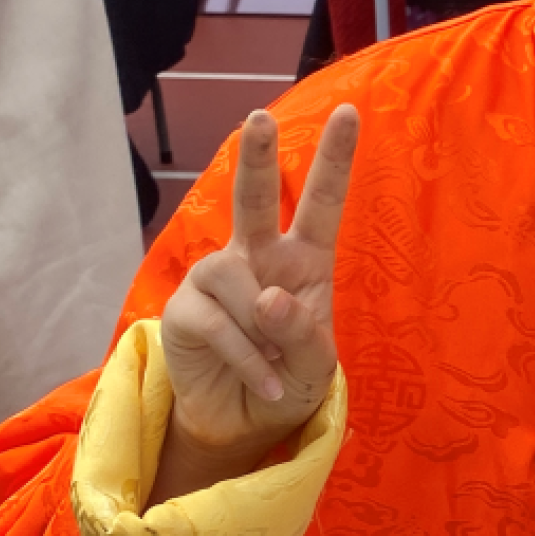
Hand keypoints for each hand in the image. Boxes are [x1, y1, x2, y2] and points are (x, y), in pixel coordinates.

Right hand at [151, 106, 358, 501]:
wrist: (245, 423)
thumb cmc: (291, 382)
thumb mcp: (318, 366)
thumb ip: (303, 334)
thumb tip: (267, 298)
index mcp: (304, 260)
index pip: (322, 202)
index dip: (334, 159)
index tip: (348, 113)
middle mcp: (258, 256)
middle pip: (255, 198)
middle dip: (256, 157)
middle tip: (259, 118)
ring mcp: (217, 278)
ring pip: (236, 280)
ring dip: (263, 333)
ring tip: (275, 363)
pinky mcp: (186, 308)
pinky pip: (218, 323)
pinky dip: (247, 358)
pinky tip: (264, 379)